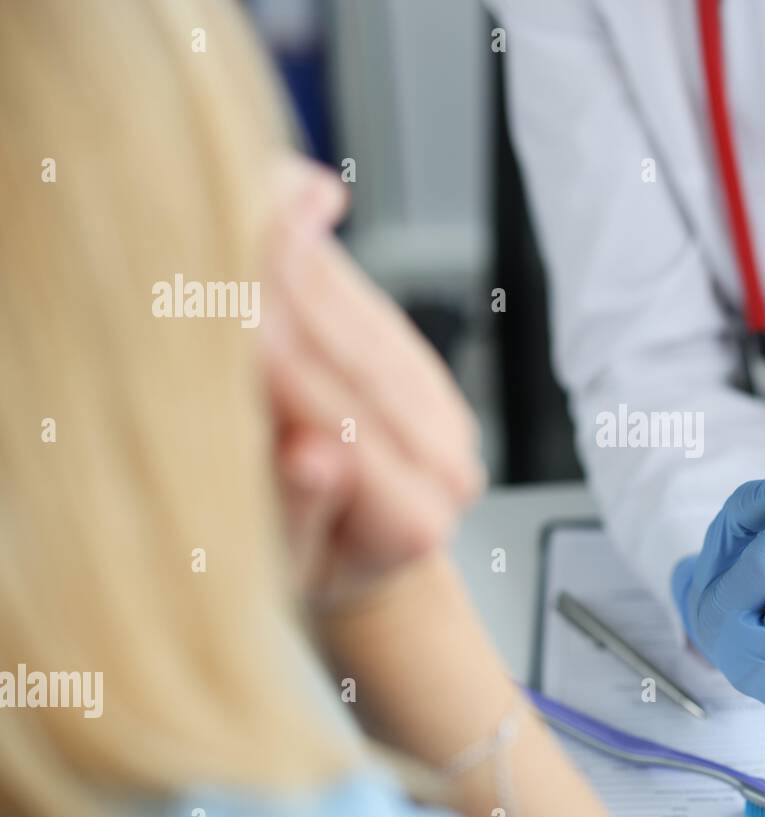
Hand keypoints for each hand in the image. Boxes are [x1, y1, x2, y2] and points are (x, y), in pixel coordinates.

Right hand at [263, 157, 485, 610]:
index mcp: (414, 525)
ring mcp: (446, 413)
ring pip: (362, 321)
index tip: (225, 312)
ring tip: (242, 196)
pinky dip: (318, 261)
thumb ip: (299, 509)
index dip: (279, 368)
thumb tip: (316, 456)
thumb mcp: (281, 567)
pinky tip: (280, 204)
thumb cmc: (302, 576)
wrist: (351, 565)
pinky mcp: (427, 373)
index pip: (339, 426)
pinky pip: (366, 306)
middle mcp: (447, 463)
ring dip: (301, 259)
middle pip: (355, 363)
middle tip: (221, 230)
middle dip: (284, 295)